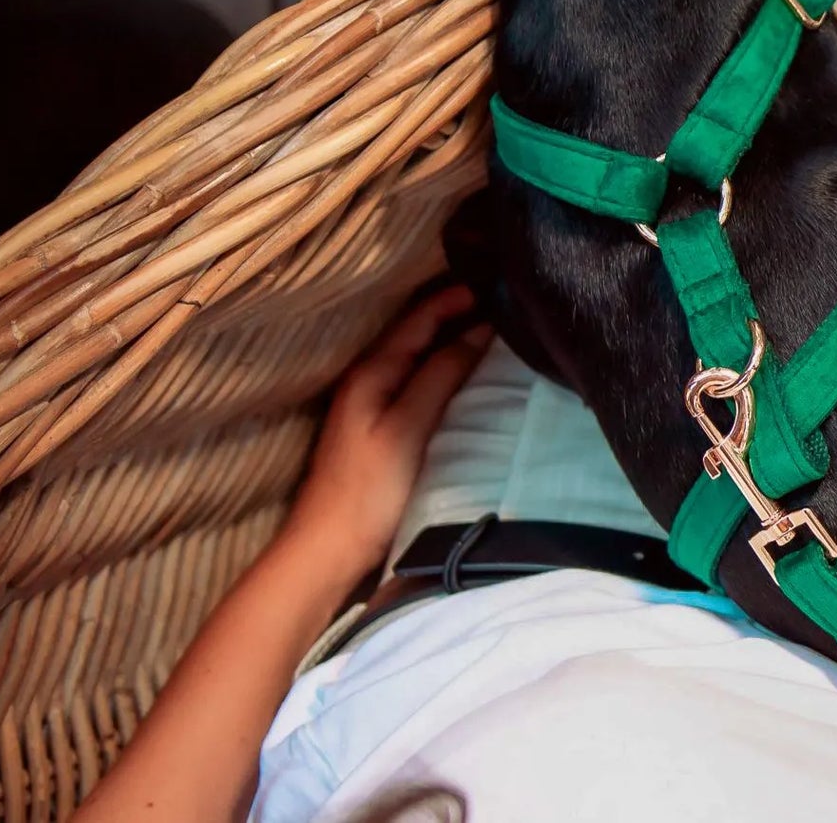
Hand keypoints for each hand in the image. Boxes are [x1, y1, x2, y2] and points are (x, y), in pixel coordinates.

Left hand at [283, 285, 491, 578]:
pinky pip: (421, 381)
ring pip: (421, 355)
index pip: (421, 317)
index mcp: (373, 371)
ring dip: (455, 339)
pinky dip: (448, 368)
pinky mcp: (384, 429)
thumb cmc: (370, 489)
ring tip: (500, 332)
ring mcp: (375, 404)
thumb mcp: (410, 426)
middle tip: (507, 303)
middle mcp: (370, 379)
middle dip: (460, 311)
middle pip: (419, 331)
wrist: (329, 550)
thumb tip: (479, 330)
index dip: (459, 296)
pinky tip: (472, 376)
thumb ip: (441, 374)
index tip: (502, 284)